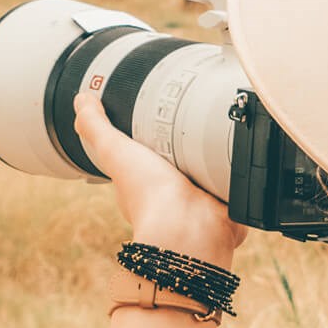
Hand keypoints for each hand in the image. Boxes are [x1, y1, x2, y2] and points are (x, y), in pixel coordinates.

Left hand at [73, 91, 246, 266]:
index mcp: (145, 183)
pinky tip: (245, 149)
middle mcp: (172, 194)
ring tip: (226, 124)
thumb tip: (82, 99)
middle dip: (191, 141)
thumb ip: (96, 127)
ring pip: (211, 169)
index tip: (162, 114)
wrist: (191, 228)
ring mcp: (202, 200)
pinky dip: (241, 170)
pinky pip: (238, 182)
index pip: (147, 155)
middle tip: (200, 113)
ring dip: (218, 154)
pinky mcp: (229, 203)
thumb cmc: (150, 195)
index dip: (153, 136)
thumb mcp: (115, 151)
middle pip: (182, 159)